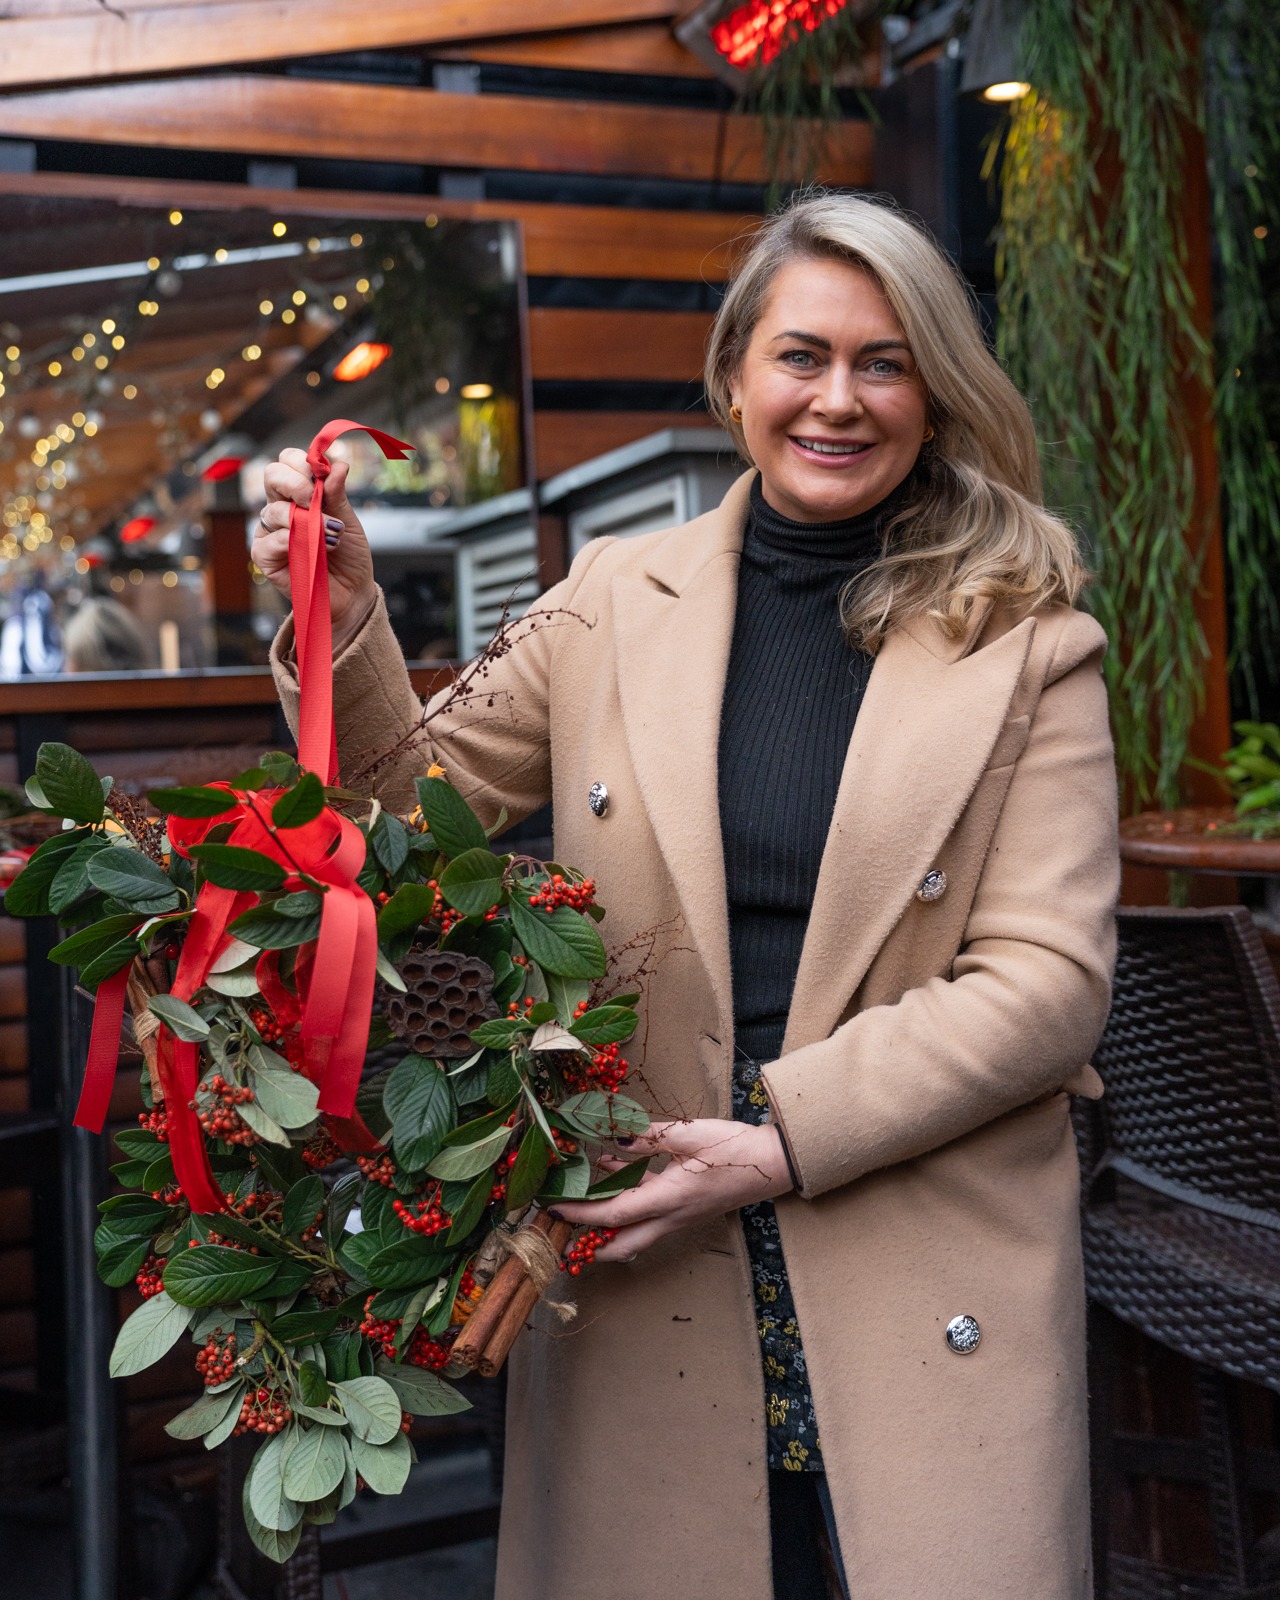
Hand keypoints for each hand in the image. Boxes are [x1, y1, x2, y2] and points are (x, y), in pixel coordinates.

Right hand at [254, 447, 375, 652]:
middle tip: (315, 498)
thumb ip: (337, 494)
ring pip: (275, 509)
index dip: (302, 462)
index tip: (322, 474)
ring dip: (308, 521)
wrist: (352, 593)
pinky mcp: (264, 555)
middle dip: (296, 482)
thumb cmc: (349, 556)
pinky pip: (273, 539)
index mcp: (298, 494)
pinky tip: (316, 550)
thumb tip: (337, 464)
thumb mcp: (347, 520)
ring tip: (333, 535)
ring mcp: (269, 530)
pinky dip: (296, 541)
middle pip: (272, 474)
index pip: (287, 462)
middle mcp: (280, 507)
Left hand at [552, 1119, 792, 1263]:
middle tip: (560, 1235)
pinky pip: (649, 1216)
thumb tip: (612, 1135)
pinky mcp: (686, 1209)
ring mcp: (680, 1217)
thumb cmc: (734, 1149)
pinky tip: (614, 1172)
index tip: (553, 1211)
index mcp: (668, 1200)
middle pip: (621, 1245)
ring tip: (579, 1209)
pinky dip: (627, 1204)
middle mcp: (671, 1217)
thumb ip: (648, 1135)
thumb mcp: (689, 1134)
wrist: (773, 1164)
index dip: (579, 1215)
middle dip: (588, 1246)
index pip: (613, 1216)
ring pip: (634, 1235)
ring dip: (606, 1229)